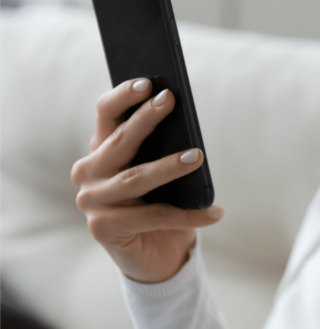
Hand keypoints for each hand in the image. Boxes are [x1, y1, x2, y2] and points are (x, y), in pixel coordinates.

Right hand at [71, 78, 223, 283]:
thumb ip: (164, 149)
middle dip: (146, 118)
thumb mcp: (163, 173)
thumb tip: (186, 126)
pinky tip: (214, 212)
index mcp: (101, 151)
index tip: (147, 81)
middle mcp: (88, 173)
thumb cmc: (162, 202)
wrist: (157, 254)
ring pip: (136, 178)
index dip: (123, 96)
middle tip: (170, 99)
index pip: (106, 114)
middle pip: (120, 141)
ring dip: (170, 166)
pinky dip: (189, 215)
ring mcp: (92, 202)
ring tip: (198, 156)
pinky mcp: (103, 229)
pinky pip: (154, 216)